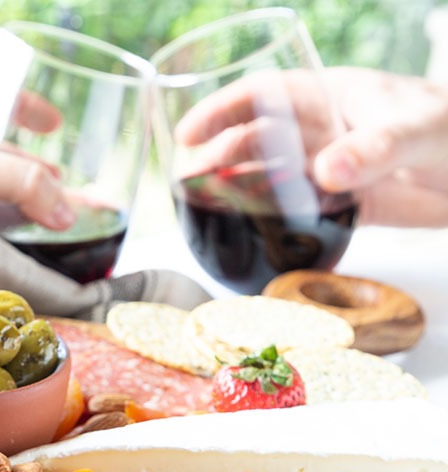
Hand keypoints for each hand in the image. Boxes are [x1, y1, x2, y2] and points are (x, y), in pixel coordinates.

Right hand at [174, 66, 447, 227]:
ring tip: (206, 215)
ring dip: (239, 195)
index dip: (221, 112)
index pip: (264, 96)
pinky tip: (252, 241)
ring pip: (271, 180)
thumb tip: (325, 172)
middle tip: (187, 187)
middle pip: (256, 141)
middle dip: (217, 159)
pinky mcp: (347, 206)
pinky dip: (274, 227)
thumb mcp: (418, 130)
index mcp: (333, 96)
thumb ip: (375, 148)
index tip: (187, 136)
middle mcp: (324, 132)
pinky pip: (298, 216)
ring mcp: (332, 171)